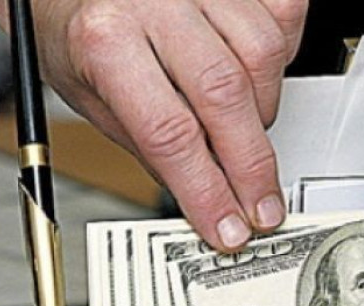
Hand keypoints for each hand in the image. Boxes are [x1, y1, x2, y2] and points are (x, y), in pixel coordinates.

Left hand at [0, 0, 307, 251]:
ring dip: (265, 109)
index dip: (207, 190)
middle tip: (262, 207)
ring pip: (264, 56)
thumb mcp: (95, 101)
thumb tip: (208, 196)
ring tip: (243, 127)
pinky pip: (284, 17)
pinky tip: (257, 75)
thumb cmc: (80, 33)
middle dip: (252, 166)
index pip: (169, 132)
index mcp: (105, 40)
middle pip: (226, 95)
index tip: (228, 226)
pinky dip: (281, 56)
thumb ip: (153, 147)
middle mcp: (153, 1)